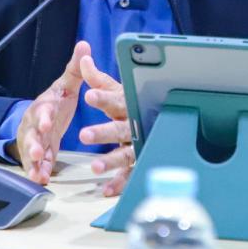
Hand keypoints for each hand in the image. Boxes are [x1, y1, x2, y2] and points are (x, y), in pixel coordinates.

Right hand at [14, 42, 88, 185]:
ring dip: (34, 163)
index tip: (47, 122)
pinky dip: (38, 172)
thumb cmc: (55, 101)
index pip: (43, 109)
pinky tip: (41, 180)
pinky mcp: (38, 155)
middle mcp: (35, 124)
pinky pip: (36, 165)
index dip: (44, 116)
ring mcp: (34, 141)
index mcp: (44, 106)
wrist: (41, 116)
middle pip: (31, 134)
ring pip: (31, 152)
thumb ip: (75, 68)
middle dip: (34, 144)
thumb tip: (84, 44)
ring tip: (38, 174)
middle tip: (39, 153)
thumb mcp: (65, 85)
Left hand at [77, 55, 133, 196]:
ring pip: (126, 153)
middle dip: (103, 132)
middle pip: (120, 128)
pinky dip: (119, 183)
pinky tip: (106, 189)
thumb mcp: (117, 90)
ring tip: (94, 166)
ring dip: (111, 160)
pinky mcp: (141, 161)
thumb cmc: (135, 103)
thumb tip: (84, 59)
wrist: (163, 118)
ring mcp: (141, 144)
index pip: (115, 99)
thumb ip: (98, 79)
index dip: (102, 98)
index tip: (89, 96)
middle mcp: (136, 124)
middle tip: (84, 135)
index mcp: (129, 104)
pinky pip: (131, 174)